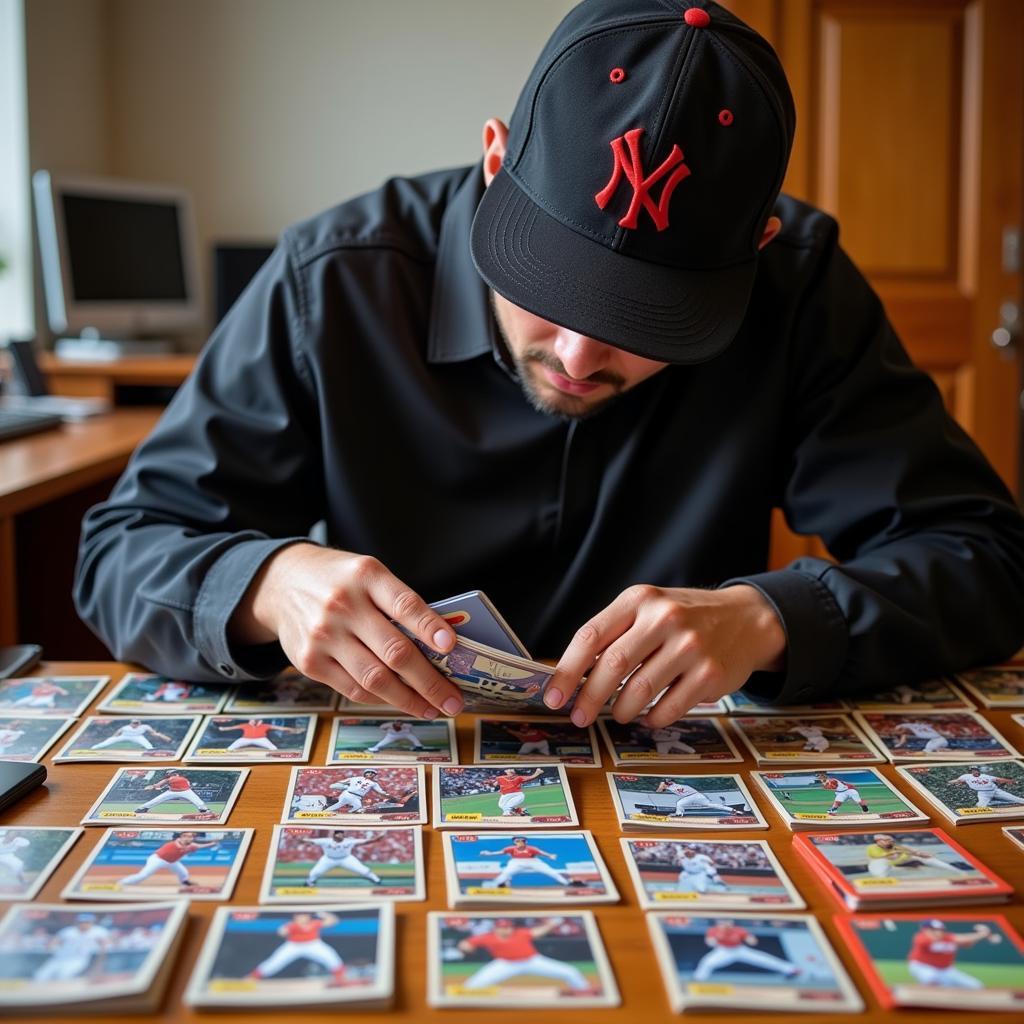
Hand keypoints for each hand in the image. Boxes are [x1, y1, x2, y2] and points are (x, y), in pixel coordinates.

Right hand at [229, 543, 462, 717]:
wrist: (281, 582)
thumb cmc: (339, 580)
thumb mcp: (368, 573)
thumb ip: (397, 602)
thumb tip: (440, 646)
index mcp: (366, 576)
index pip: (405, 605)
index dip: (431, 628)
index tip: (452, 647)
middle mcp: (343, 605)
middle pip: (395, 651)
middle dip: (430, 682)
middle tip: (453, 700)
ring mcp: (324, 636)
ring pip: (375, 679)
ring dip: (410, 700)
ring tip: (433, 708)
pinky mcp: (309, 662)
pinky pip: (353, 689)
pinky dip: (382, 699)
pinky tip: (401, 701)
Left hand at [545, 584, 785, 726]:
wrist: (747, 619)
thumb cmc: (684, 619)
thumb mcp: (648, 609)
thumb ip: (614, 635)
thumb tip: (571, 678)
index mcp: (640, 599)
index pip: (591, 636)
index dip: (567, 670)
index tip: (554, 696)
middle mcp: (665, 618)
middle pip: (612, 665)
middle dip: (589, 698)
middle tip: (579, 717)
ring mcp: (691, 645)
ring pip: (639, 690)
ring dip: (621, 710)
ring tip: (619, 713)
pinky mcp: (711, 674)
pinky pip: (668, 708)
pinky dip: (652, 719)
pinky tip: (648, 716)